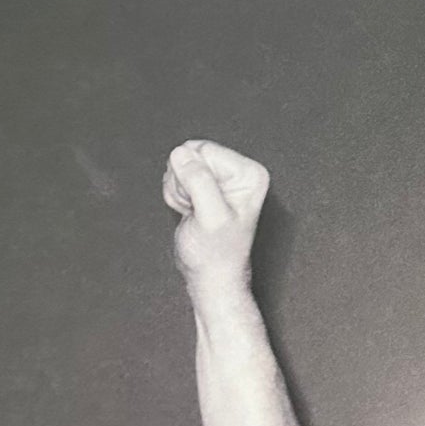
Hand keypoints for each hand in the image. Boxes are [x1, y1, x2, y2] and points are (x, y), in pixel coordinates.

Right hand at [163, 139, 271, 291]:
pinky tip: (189, 211)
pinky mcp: (205, 185)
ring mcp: (221, 178)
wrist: (210, 275)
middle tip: (195, 207)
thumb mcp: (211, 217)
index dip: (192, 174)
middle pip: (191, 154)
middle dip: (183, 182)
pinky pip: (176, 177)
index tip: (199, 200)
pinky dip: (175, 195)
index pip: (206, 150)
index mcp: (249, 174)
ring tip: (194, 211)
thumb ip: (199, 182)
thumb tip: (182, 153)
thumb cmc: (218, 254)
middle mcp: (238, 172)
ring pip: (180, 165)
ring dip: (178, 190)